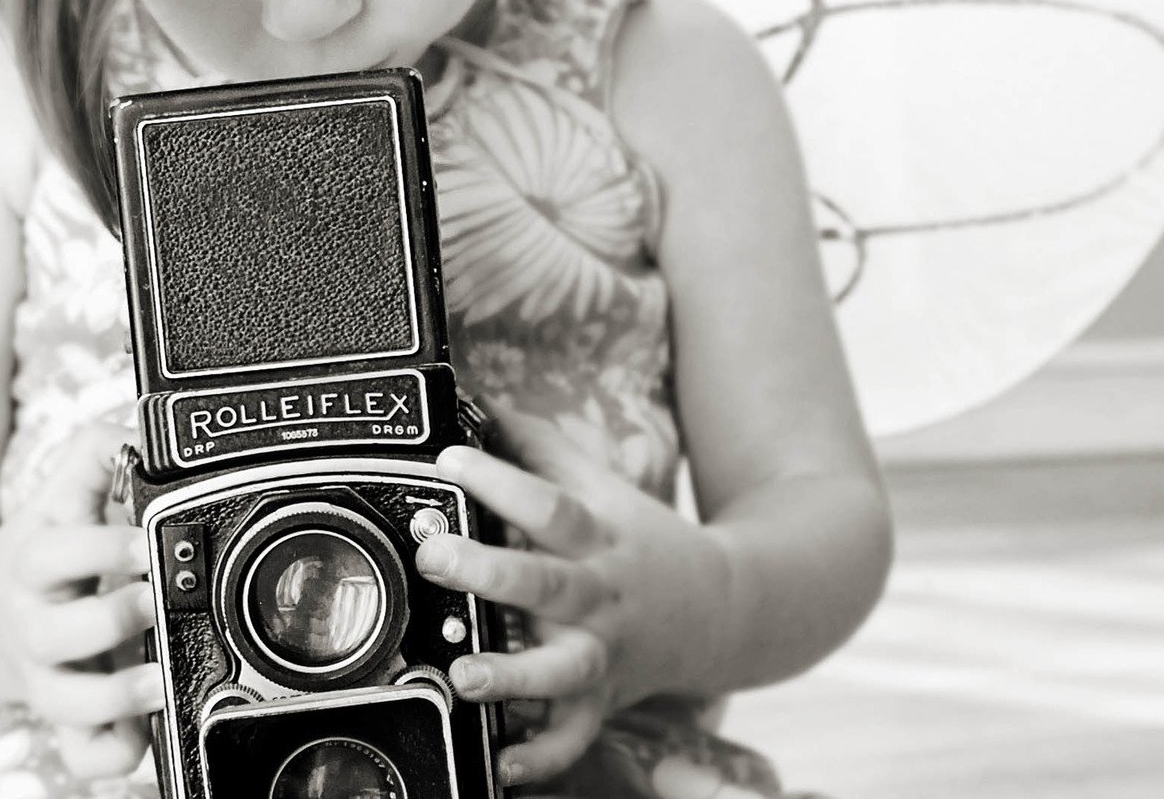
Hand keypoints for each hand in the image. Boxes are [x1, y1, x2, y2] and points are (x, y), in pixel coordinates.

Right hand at [0, 423, 163, 778]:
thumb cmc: (39, 548)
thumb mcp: (59, 494)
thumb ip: (100, 452)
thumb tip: (143, 431)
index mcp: (31, 565)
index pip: (51, 555)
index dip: (99, 549)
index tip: (147, 540)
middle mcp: (33, 627)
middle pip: (55, 635)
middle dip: (112, 619)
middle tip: (160, 599)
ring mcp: (47, 679)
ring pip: (67, 705)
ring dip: (117, 699)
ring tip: (163, 678)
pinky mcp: (66, 720)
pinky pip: (83, 756)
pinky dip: (112, 754)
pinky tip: (147, 730)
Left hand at [415, 405, 735, 787]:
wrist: (727, 610)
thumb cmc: (645, 543)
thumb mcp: (604, 487)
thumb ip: (542, 446)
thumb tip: (481, 400)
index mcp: (597, 538)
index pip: (548, 501)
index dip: (500, 478)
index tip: (450, 458)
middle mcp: (599, 596)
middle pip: (545, 580)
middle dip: (488, 570)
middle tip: (435, 555)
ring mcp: (602, 652)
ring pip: (559, 667)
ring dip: (512, 674)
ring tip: (463, 674)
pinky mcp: (602, 700)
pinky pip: (572, 737)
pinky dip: (541, 757)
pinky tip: (503, 763)